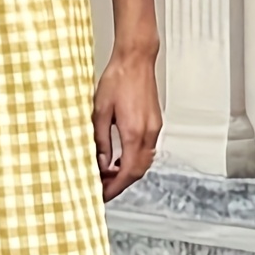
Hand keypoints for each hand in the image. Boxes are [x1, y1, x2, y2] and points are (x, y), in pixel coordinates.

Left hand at [92, 51, 160, 200]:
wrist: (135, 60)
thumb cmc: (118, 79)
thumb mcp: (100, 112)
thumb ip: (101, 140)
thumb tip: (101, 162)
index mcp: (134, 132)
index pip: (127, 172)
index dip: (114, 187)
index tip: (103, 195)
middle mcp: (148, 133)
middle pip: (138, 171)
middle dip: (120, 183)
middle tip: (103, 187)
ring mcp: (154, 128)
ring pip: (144, 162)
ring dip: (127, 173)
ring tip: (108, 175)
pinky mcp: (154, 123)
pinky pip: (146, 150)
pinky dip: (134, 160)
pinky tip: (120, 159)